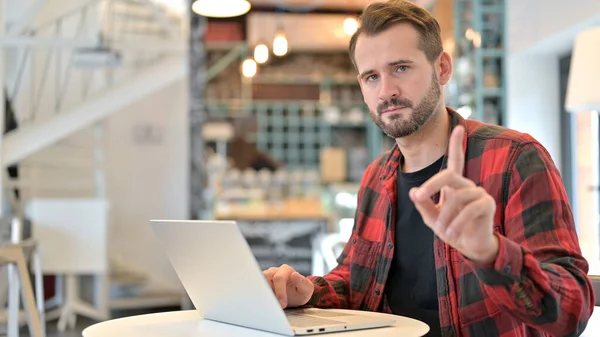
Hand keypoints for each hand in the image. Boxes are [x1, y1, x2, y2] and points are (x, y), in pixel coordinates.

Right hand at [263, 264, 313, 308]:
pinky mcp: (261, 284)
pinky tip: (264, 302)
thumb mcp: (307, 289)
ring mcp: (266, 277)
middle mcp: (274, 271)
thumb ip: (302, 282)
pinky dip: (259, 295)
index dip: (279, 292)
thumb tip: (294, 274)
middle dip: (269, 293)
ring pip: (258, 282)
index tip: (283, 304)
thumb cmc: (302, 292)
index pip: (279, 278)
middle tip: (274, 305)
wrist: (296, 295)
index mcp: (286, 270)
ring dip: (263, 293)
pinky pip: (256, 288)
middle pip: (265, 278)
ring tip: (269, 304)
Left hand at [409, 125, 498, 262]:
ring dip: (445, 215)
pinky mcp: (487, 205)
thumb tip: (414, 192)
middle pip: (449, 174)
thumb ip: (422, 204)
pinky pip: (469, 209)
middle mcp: (467, 185)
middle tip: (419, 197)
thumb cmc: (450, 229)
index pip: (456, 160)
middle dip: (431, 184)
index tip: (458, 126)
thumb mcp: (431, 218)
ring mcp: (479, 193)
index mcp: (453, 185)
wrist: (469, 247)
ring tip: (442, 231)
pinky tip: (452, 234)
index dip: (456, 144)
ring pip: (457, 196)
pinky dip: (457, 222)